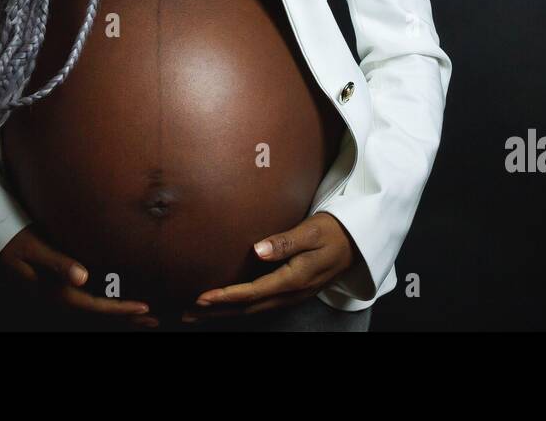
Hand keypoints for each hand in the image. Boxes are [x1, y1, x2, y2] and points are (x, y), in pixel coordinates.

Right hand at [0, 223, 159, 327]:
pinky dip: (106, 303)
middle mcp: (57, 297)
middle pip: (97, 314)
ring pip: (93, 310)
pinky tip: (118, 299)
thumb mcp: (33, 247)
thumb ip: (57, 262)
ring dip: (118, 313)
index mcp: (53, 291)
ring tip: (144, 315)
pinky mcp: (57, 287)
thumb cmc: (13, 238)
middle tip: (155, 319)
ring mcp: (56, 294)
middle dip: (125, 318)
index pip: (93, 306)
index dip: (119, 309)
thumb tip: (82, 278)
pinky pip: (87, 301)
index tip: (144, 307)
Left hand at [181, 211, 357, 322]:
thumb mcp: (312, 231)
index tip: (201, 296)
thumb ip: (285, 242)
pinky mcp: (291, 292)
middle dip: (217, 311)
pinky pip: (260, 304)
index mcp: (293, 279)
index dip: (225, 296)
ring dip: (225, 312)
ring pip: (252, 309)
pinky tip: (225, 305)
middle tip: (188, 312)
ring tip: (197, 313)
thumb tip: (257, 250)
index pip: (252, 292)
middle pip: (247, 308)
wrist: (358, 243)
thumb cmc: (333, 231)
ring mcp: (292, 295)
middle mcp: (290, 293)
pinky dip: (239, 307)